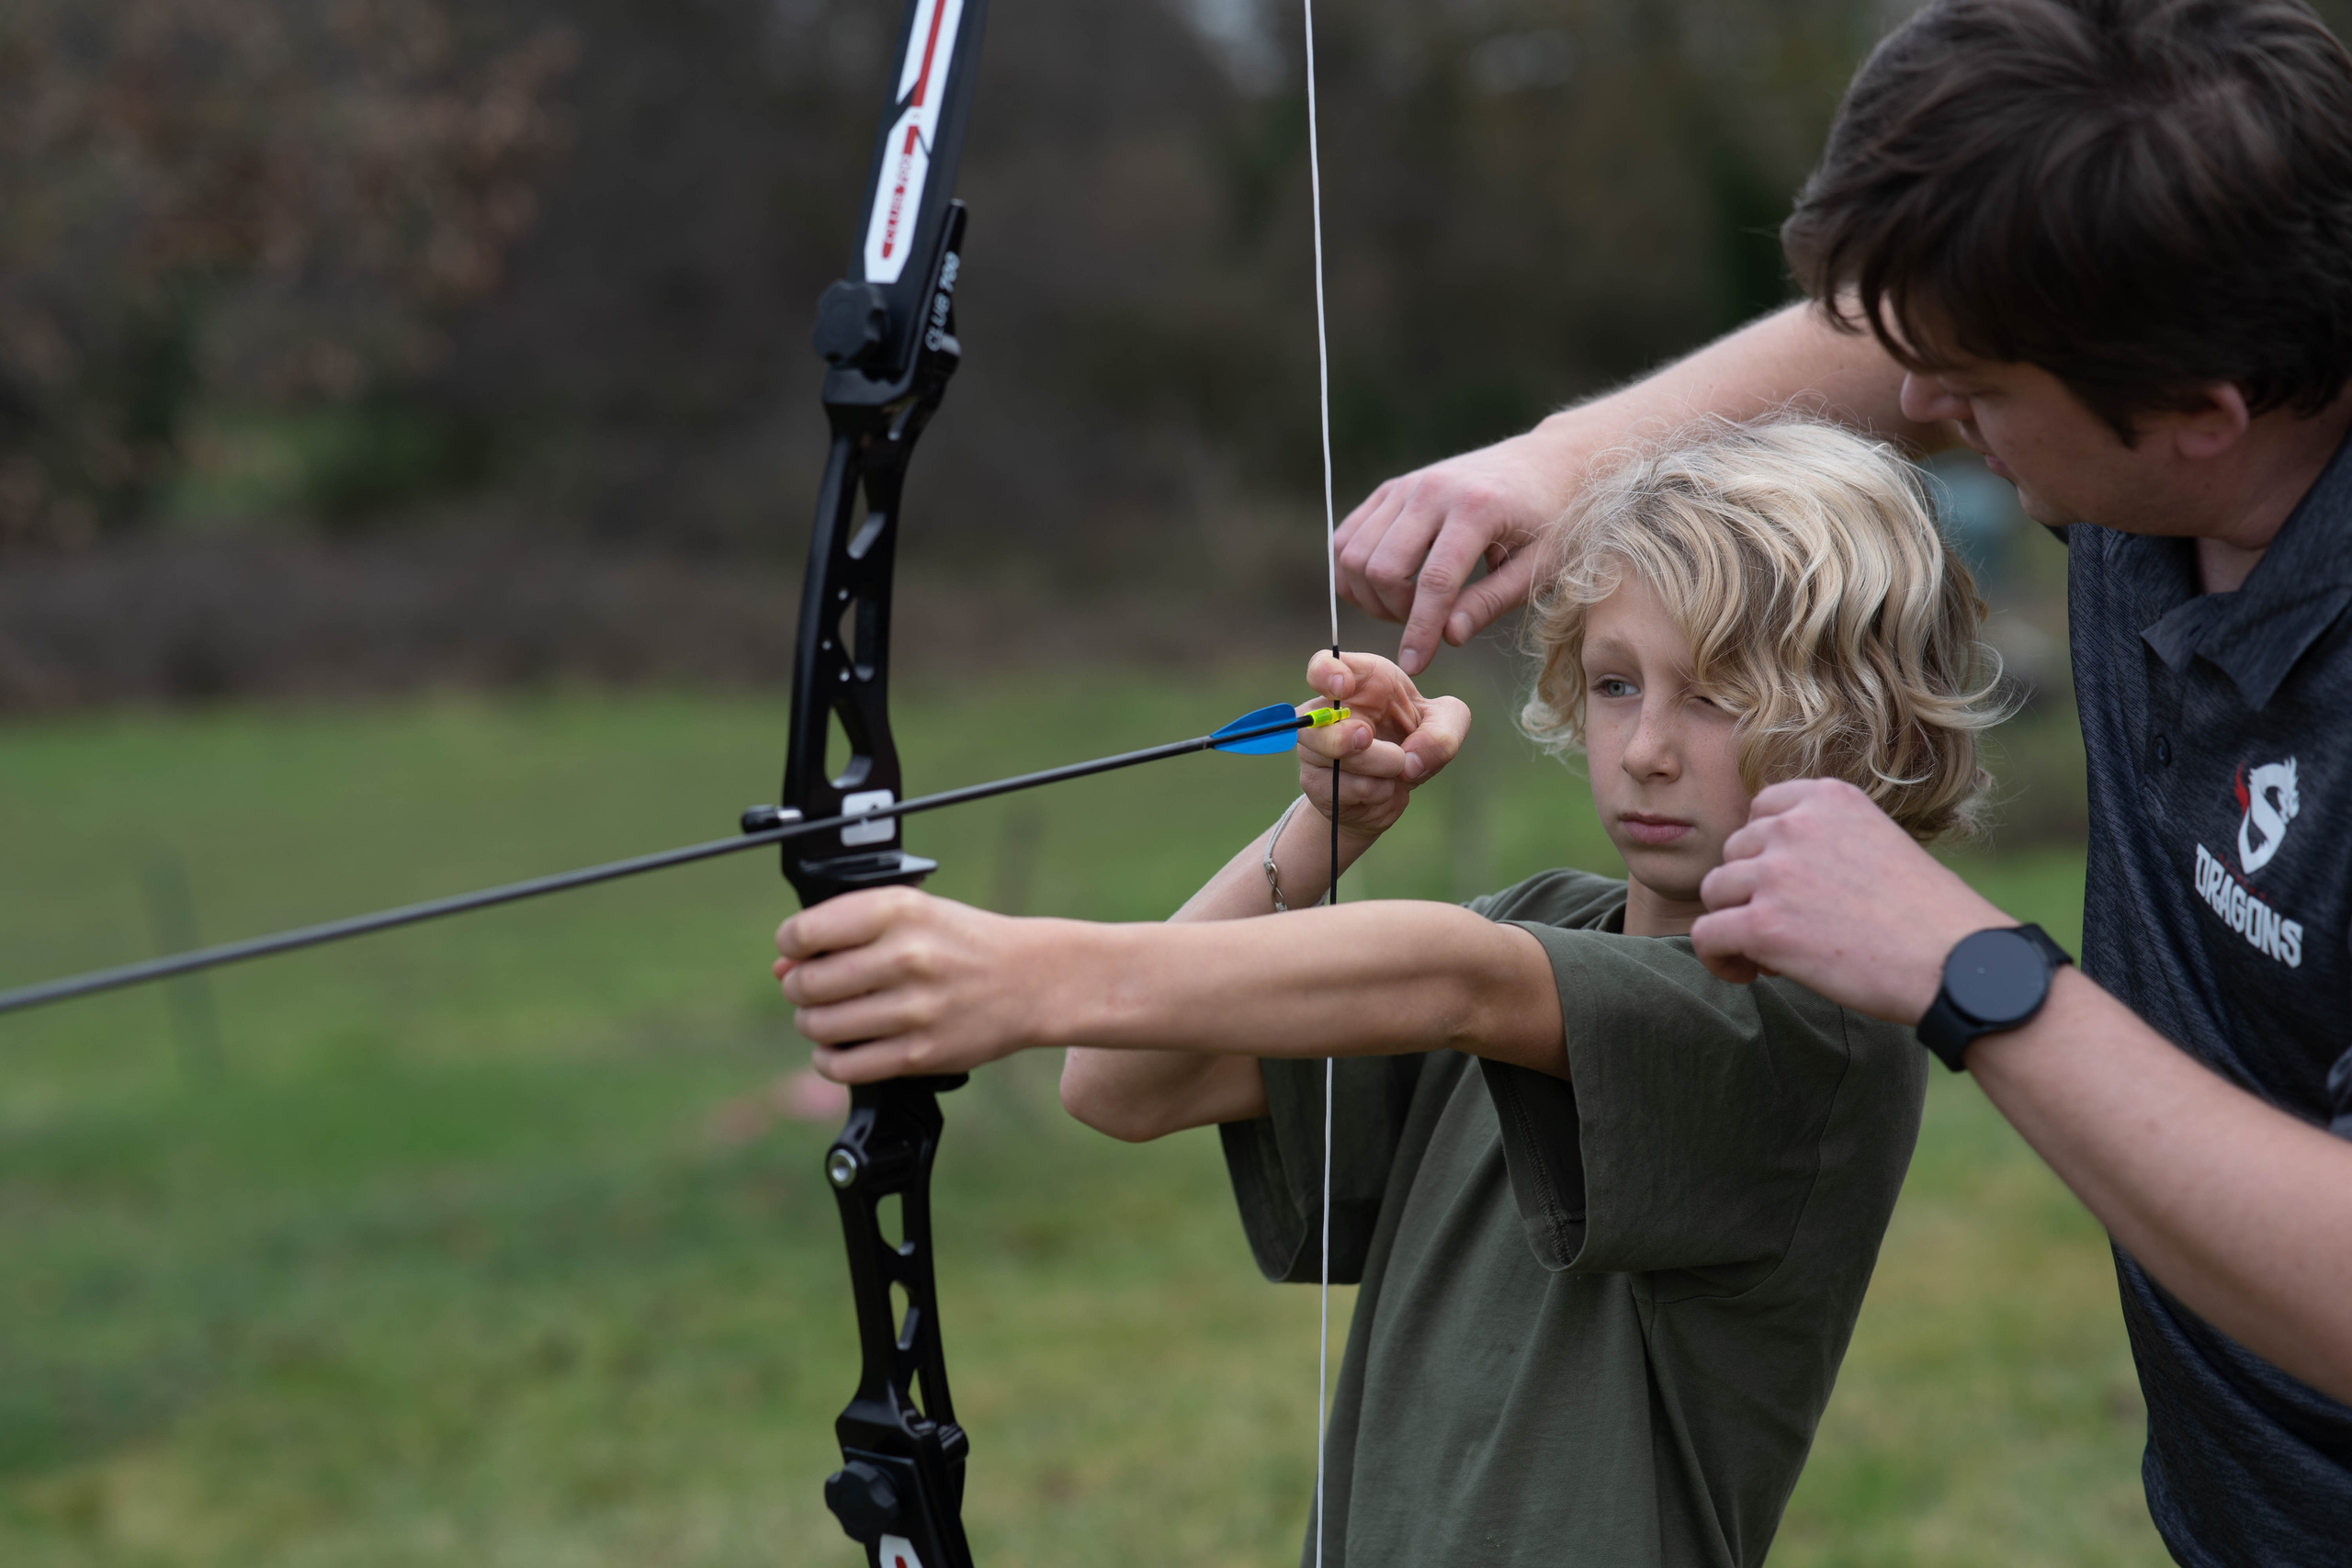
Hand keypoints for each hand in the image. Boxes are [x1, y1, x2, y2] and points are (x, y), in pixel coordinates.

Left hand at [774, 888, 1070, 1082]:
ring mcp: (915, 1008)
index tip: (800, 951)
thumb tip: (781, 965)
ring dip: (812, 1023)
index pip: (804, 933)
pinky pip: (844, 1066)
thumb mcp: (910, 915)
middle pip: (806, 983)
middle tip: (815, 988)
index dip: (791, 945)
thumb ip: (843, 931)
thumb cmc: (962, 942)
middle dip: (798, 988)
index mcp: (899, 910)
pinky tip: (841, 1047)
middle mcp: (907, 957)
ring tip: (830, 1016)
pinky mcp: (921, 1053)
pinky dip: (829, 1059)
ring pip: (819, 1026)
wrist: (1031, 980)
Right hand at [1297, 649, 1469, 840]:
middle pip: (1317, 722)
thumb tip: (1411, 761)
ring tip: (1397, 768)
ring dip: (1380, 769)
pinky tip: (1382, 786)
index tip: (1344, 686)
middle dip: (1346, 738)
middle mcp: (1327, 711)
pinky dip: (1376, 792)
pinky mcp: (1316, 783)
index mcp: (1358, 682)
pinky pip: (1345, 790)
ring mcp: (1315, 749)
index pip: (1322, 666)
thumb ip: (1442, 732)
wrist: (1397, 786)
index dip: (1326, 673)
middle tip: (1368, 739)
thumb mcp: (1444, 724)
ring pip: (1338, 760)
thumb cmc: (1414, 738)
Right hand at [1334, 427, 1570, 675]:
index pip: (1434, 582)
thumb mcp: (1539, 567)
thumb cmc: (1551, 521)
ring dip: (1370, 595)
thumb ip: (1491, 601)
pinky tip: (1386, 589)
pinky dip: (1354, 573)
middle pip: (1382, 568)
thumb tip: (1449, 637)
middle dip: (1394, 612)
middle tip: (1425, 624)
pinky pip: (1346, 538)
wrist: (1546, 464)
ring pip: (1354, 554)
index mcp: (1477, 508)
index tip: (1415, 666)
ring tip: (1408, 607)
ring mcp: (1405, 486)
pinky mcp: (1390, 489)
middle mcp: (1432, 490)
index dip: (1420, 630)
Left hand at [1690, 779, 2010, 1022]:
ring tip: (1772, 953)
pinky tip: (1748, 972)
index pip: (1760, 810)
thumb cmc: (1929, 917)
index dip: (1766, 853)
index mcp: (1828, 798)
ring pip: (1714, 892)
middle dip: (1752, 890)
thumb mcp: (1880, 844)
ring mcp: (1776, 873)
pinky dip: (1718, 958)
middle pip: (1733, 853)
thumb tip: (1770, 869)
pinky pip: (1707, 935)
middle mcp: (1796, 826)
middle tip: (1791, 928)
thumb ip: (1826, 841)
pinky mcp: (1764, 925)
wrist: (1958, 962)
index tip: (1790, 886)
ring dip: (1735, 921)